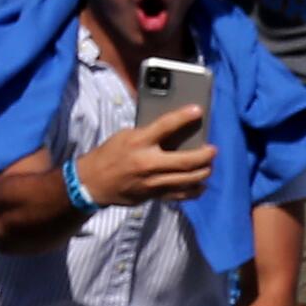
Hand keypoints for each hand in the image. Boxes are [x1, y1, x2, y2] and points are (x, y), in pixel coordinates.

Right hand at [74, 108, 216, 203]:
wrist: (92, 182)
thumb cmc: (110, 154)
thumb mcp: (126, 136)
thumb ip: (150, 134)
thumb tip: (177, 130)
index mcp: (138, 142)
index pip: (164, 126)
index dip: (183, 117)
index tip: (198, 110)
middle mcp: (147, 163)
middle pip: (186, 161)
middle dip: (205, 155)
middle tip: (213, 150)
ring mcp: (152, 182)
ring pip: (188, 179)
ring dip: (204, 172)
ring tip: (209, 164)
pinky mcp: (154, 195)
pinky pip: (181, 195)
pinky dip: (195, 190)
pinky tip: (201, 184)